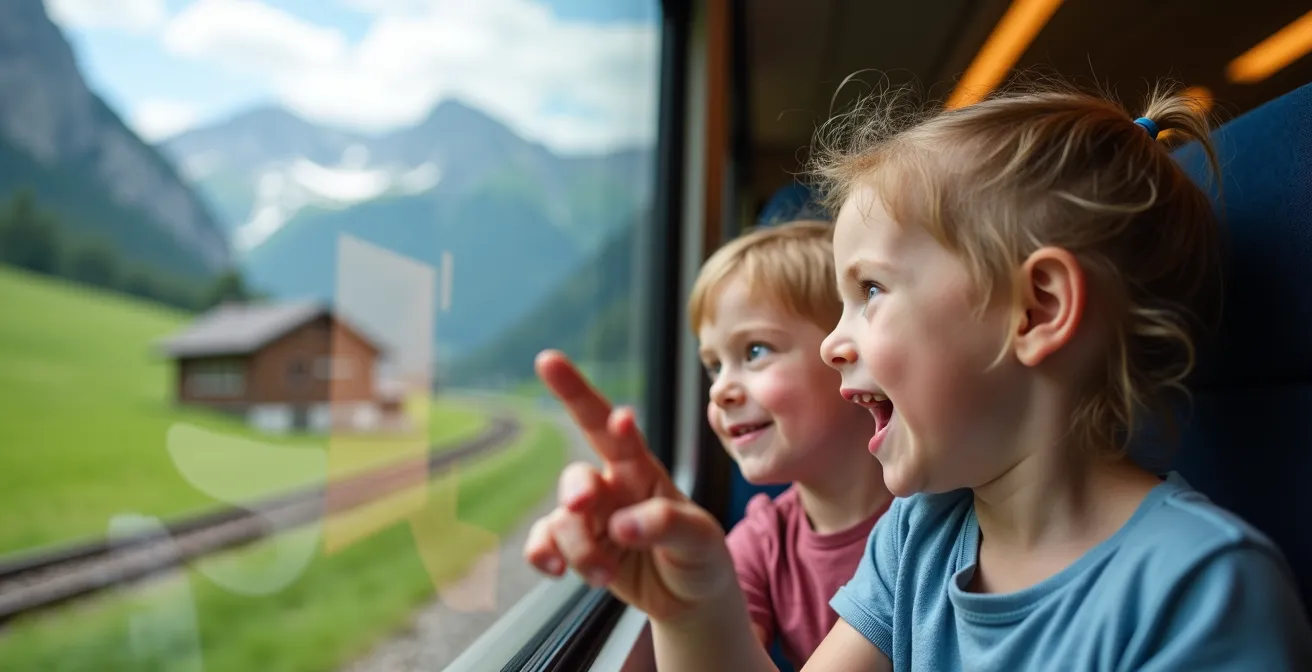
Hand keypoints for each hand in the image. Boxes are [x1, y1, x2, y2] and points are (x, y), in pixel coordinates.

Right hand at [523, 350, 737, 621]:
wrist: (689, 600)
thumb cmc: (699, 554)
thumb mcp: (700, 538)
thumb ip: (666, 524)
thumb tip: (620, 525)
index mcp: (641, 469)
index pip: (608, 424)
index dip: (577, 392)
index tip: (549, 361)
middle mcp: (611, 487)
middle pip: (577, 476)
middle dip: (575, 491)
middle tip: (581, 505)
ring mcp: (590, 517)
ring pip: (562, 520)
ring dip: (578, 549)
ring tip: (605, 576)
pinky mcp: (574, 548)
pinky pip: (542, 542)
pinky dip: (543, 555)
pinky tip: (557, 572)